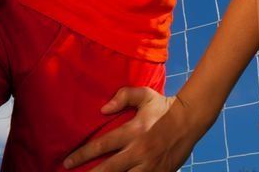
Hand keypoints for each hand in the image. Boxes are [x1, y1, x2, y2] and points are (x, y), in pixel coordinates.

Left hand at [64, 88, 205, 171]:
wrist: (191, 119)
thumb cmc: (164, 107)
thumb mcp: (145, 95)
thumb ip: (123, 96)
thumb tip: (103, 108)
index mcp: (134, 132)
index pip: (102, 145)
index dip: (82, 154)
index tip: (67, 162)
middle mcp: (140, 151)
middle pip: (109, 169)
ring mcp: (150, 166)